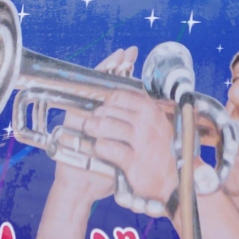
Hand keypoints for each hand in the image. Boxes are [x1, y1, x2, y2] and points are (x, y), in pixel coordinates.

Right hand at [54, 47, 139, 205]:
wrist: (83, 187)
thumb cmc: (104, 175)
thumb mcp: (127, 158)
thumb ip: (138, 145)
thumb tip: (162, 137)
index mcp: (115, 123)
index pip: (123, 94)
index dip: (130, 78)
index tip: (140, 63)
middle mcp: (100, 114)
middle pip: (112, 85)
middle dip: (121, 67)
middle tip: (131, 51)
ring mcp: (88, 113)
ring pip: (100, 85)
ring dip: (110, 68)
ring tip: (122, 55)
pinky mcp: (77, 114)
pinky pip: (87, 92)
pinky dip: (97, 80)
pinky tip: (106, 68)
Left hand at [82, 88, 176, 211]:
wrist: (175, 182)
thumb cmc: (164, 153)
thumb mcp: (159, 127)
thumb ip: (142, 113)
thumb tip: (118, 100)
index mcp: (153, 112)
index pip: (123, 97)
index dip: (109, 102)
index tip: (103, 107)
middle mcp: (149, 124)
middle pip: (113, 111)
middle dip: (99, 115)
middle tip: (91, 121)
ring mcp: (142, 143)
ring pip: (109, 126)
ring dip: (95, 127)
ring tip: (90, 130)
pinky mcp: (135, 162)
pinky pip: (111, 149)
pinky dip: (101, 147)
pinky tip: (98, 147)